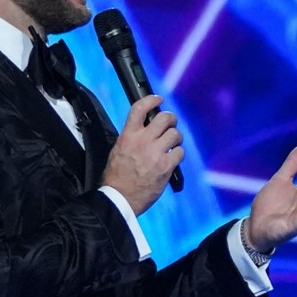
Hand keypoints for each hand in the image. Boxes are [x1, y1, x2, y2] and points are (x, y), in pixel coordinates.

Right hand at [101, 95, 183, 215]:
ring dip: (175, 138)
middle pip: (164, 118)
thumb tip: (143, 130)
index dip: (151, 100)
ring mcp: (155, 153)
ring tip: (172, 144)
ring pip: (175, 134)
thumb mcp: (117, 150)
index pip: (140, 109)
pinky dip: (178, 154)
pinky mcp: (166, 166)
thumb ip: (130, 138)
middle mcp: (143, 141)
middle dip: (171, 119)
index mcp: (128, 136)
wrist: (120, 197)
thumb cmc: (116, 177)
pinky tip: (173, 159)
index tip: (158, 99)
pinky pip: (180, 152)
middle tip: (171, 123)